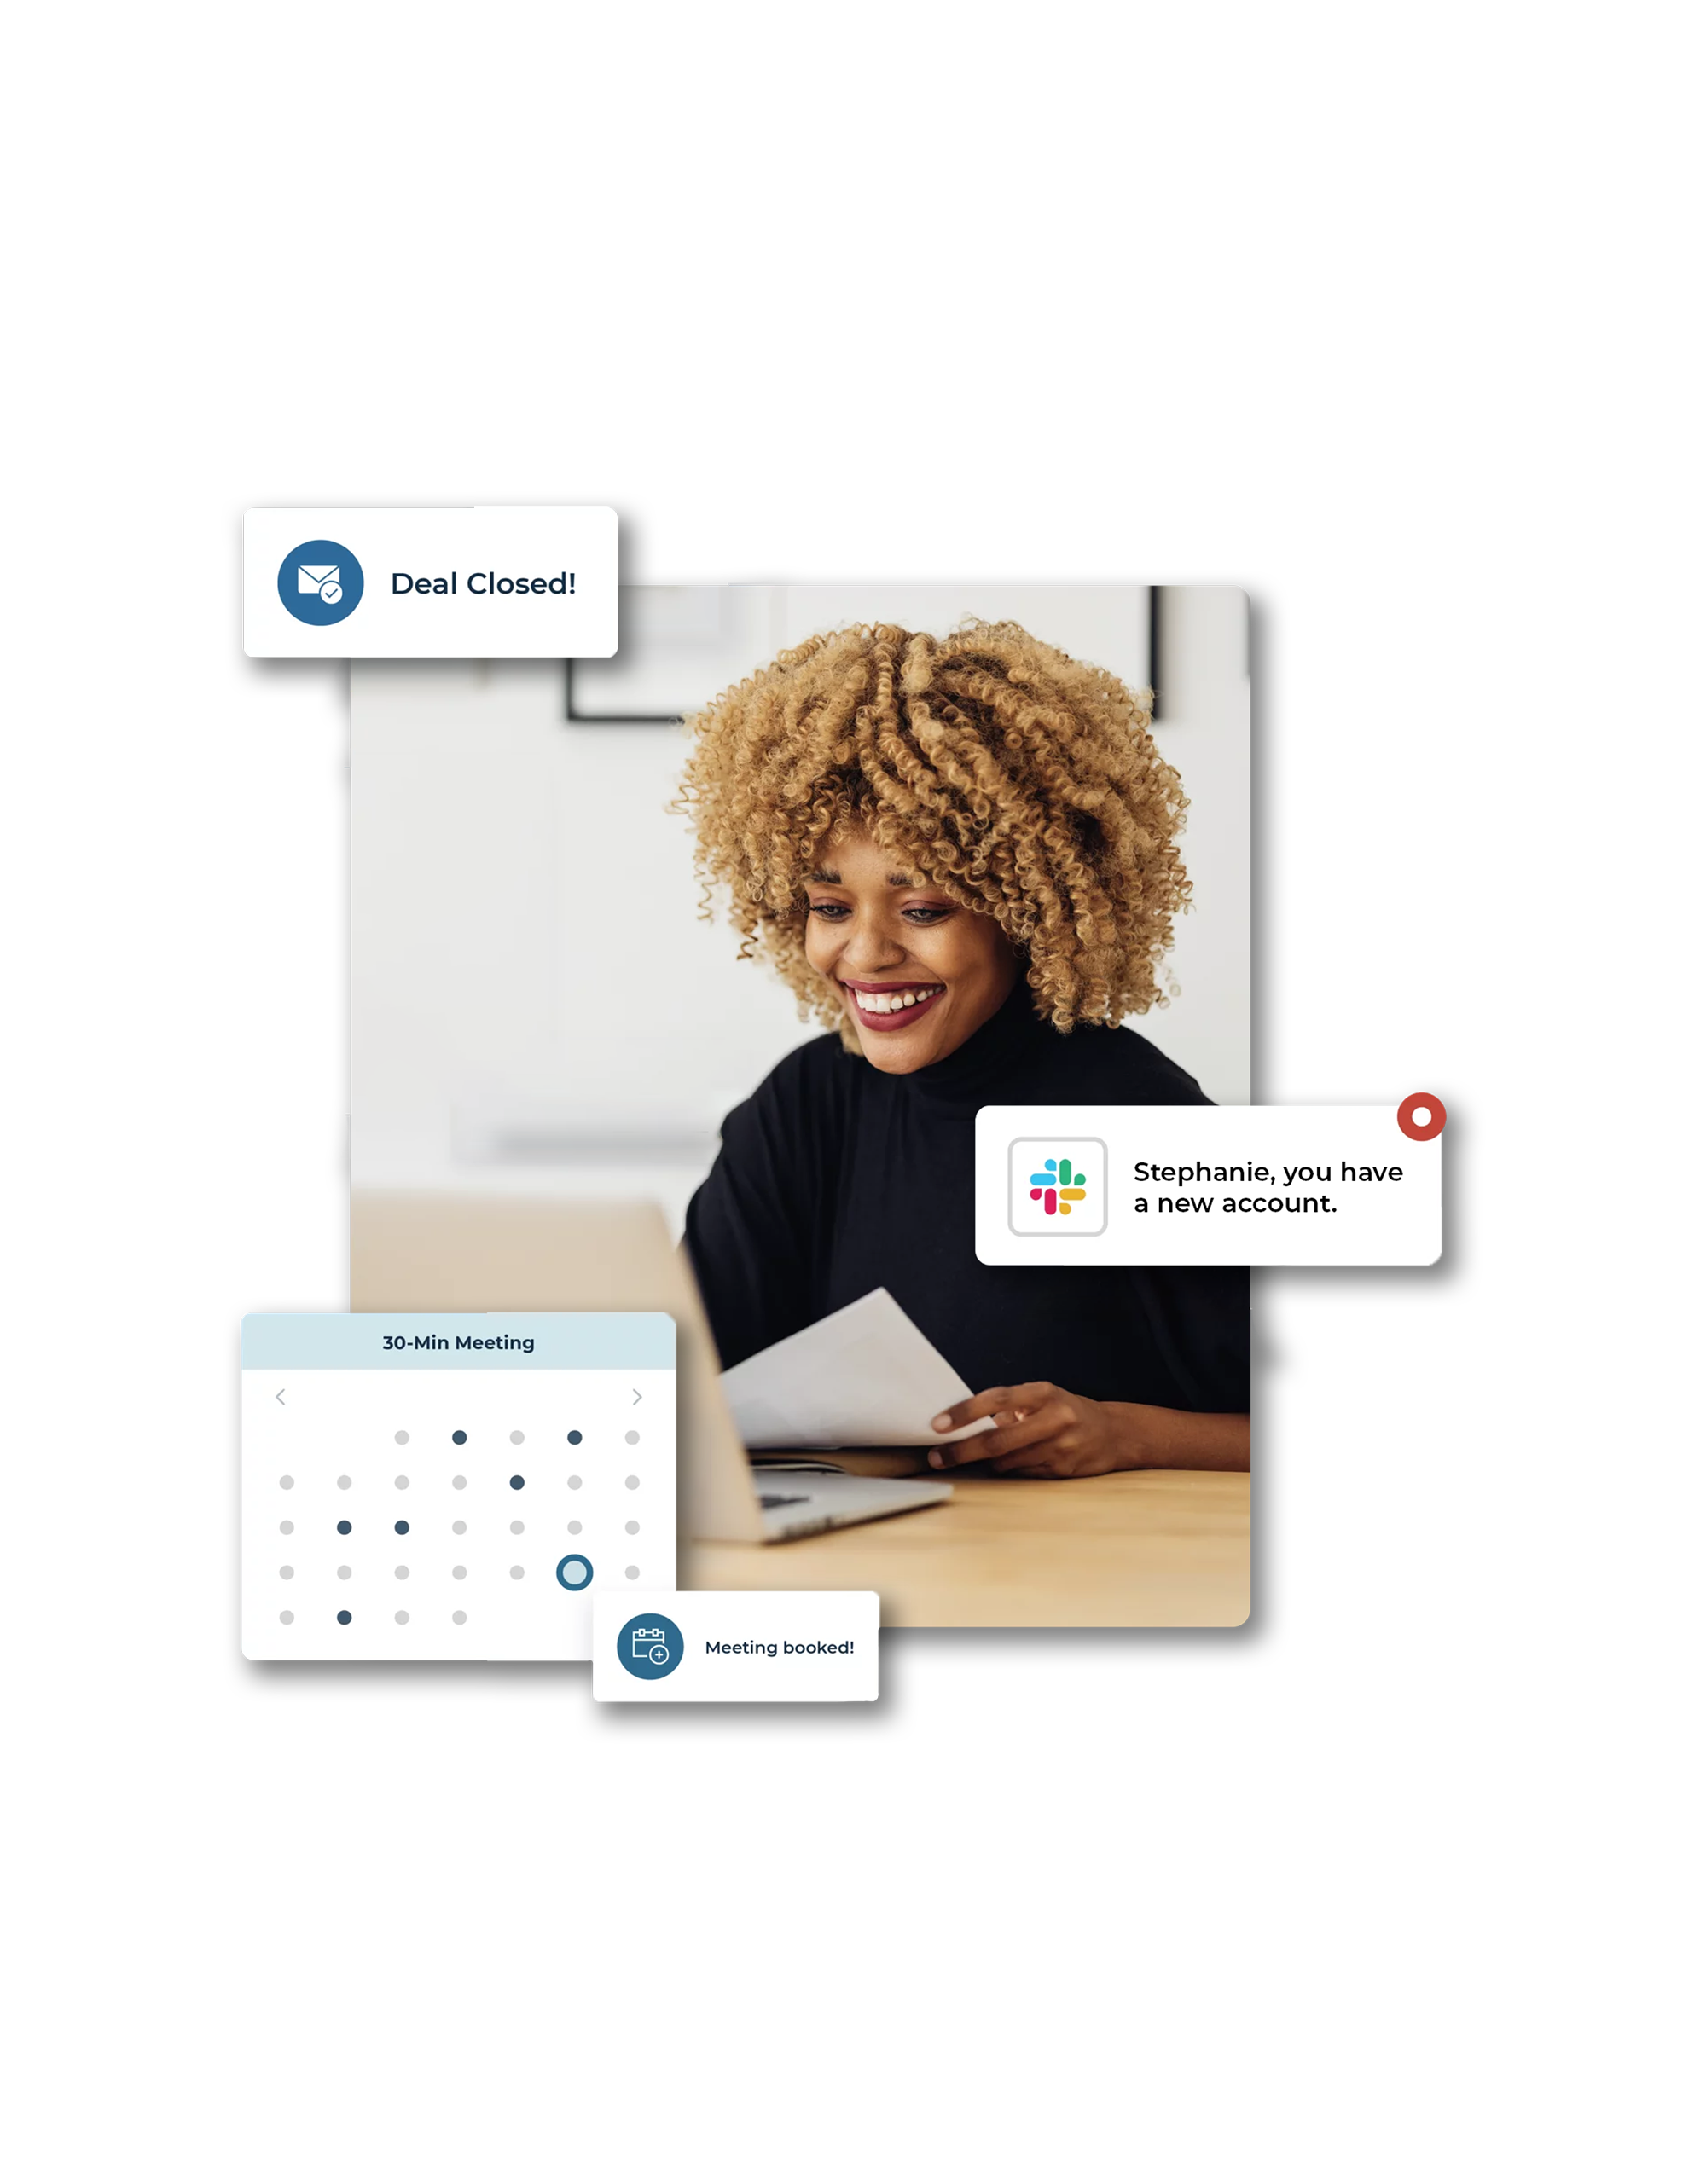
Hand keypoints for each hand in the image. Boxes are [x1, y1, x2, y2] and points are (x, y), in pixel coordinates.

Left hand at [926, 1383, 1136, 1478]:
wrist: (1113, 1433)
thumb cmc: (1065, 1411)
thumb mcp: (1041, 1398)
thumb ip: (1007, 1407)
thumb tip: (962, 1422)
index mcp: (1044, 1393)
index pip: (996, 1399)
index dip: (964, 1412)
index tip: (938, 1424)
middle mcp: (1054, 1418)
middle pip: (997, 1440)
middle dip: (961, 1450)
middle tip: (936, 1457)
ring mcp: (1060, 1447)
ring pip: (1007, 1462)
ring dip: (988, 1462)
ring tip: (983, 1456)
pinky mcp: (1063, 1470)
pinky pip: (1022, 1474)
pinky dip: (1010, 1470)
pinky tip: (1015, 1462)